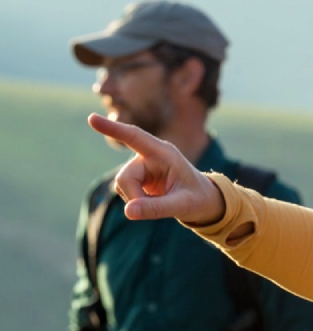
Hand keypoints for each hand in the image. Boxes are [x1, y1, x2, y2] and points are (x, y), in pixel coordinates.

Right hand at [87, 113, 224, 223]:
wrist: (202, 200)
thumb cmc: (196, 198)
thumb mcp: (182, 205)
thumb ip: (157, 208)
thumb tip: (128, 211)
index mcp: (164, 153)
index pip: (135, 137)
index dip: (113, 129)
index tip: (92, 119)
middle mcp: (149, 156)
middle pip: (125, 177)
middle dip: (134, 196)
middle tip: (155, 208)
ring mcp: (141, 166)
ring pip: (122, 185)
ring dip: (136, 199)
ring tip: (160, 201)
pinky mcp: (136, 177)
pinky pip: (125, 192)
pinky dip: (136, 202)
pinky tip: (153, 200)